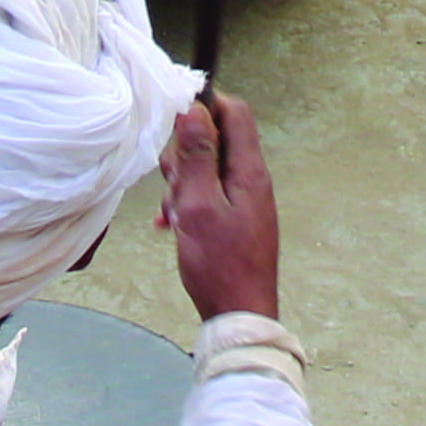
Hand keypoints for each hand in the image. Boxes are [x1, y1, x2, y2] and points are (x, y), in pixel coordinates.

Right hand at [161, 91, 288, 326]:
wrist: (239, 316)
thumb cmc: (218, 263)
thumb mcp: (199, 205)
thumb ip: (197, 156)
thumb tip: (193, 109)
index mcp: (249, 170)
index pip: (235, 112)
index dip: (204, 109)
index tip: (174, 128)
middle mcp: (251, 180)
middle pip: (216, 141)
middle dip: (185, 156)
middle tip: (174, 187)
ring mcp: (244, 201)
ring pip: (207, 171)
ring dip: (183, 186)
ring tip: (175, 215)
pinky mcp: (235, 221)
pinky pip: (208, 197)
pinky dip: (188, 205)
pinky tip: (173, 227)